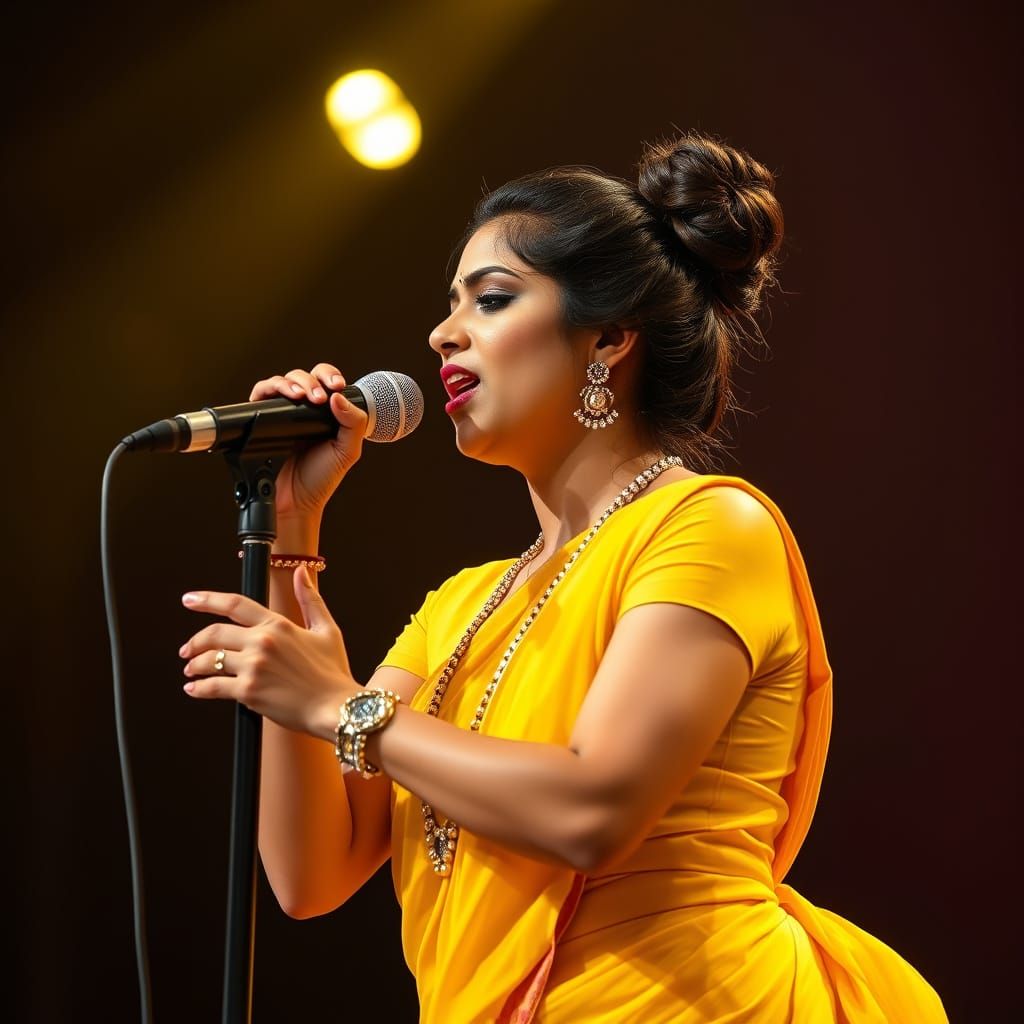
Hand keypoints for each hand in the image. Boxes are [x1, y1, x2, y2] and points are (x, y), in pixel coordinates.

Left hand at [179, 565, 359, 738]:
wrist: (335, 707)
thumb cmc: (332, 672)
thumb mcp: (326, 629)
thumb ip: (310, 599)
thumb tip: (301, 572)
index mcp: (278, 625)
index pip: (234, 605)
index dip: (207, 600)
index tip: (190, 599)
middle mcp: (262, 642)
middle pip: (214, 634)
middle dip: (194, 641)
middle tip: (187, 649)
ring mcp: (253, 667)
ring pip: (209, 660)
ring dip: (194, 665)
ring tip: (191, 670)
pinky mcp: (248, 692)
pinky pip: (212, 687)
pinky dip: (198, 688)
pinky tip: (194, 689)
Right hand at [249, 362, 368, 519]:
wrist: (297, 501)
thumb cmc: (321, 478)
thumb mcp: (347, 451)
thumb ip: (353, 424)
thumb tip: (339, 397)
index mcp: (326, 413)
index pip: (326, 381)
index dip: (330, 376)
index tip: (336, 385)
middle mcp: (304, 411)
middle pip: (303, 376)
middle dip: (311, 381)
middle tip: (319, 399)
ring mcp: (283, 415)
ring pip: (283, 381)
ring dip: (292, 383)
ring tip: (303, 396)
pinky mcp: (263, 420)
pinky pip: (260, 394)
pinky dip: (270, 389)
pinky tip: (286, 398)